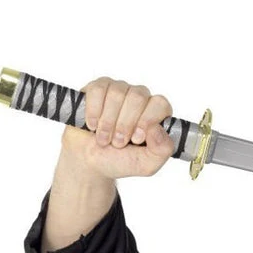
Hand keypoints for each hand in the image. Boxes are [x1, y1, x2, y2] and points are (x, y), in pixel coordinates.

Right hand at [60, 76, 174, 179]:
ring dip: (108, 122)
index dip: (147, 120)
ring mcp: (120, 90)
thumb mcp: (146, 164)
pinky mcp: (98, 88)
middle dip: (125, 124)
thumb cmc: (120, 161)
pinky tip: (92, 125)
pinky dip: (94, 111)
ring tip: (104, 139)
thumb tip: (157, 128)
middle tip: (118, 143)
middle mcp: (140, 99)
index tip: (136, 139)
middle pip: (138, 97)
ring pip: (117, 93)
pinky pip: (98, 90)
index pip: (160, 104)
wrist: (91, 160)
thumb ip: (162, 150)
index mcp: (155, 115)